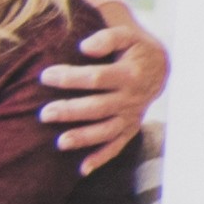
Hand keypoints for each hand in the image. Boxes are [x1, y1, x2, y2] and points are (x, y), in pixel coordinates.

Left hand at [33, 0, 165, 169]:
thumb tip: (85, 47)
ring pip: (107, 130)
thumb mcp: (127, 35)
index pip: (97, 78)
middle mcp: (132, 98)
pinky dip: (101, 158)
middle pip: (99, 108)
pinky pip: (116, 146)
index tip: (45, 76)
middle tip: (44, 114)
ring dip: (84, 137)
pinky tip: (82, 168)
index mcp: (130, 73)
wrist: (159, 68)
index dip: (71, 78)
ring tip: (60, 142)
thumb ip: (108, 37)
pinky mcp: (129, 128)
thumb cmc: (133, 48)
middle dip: (71, 111)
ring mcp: (131, 116)